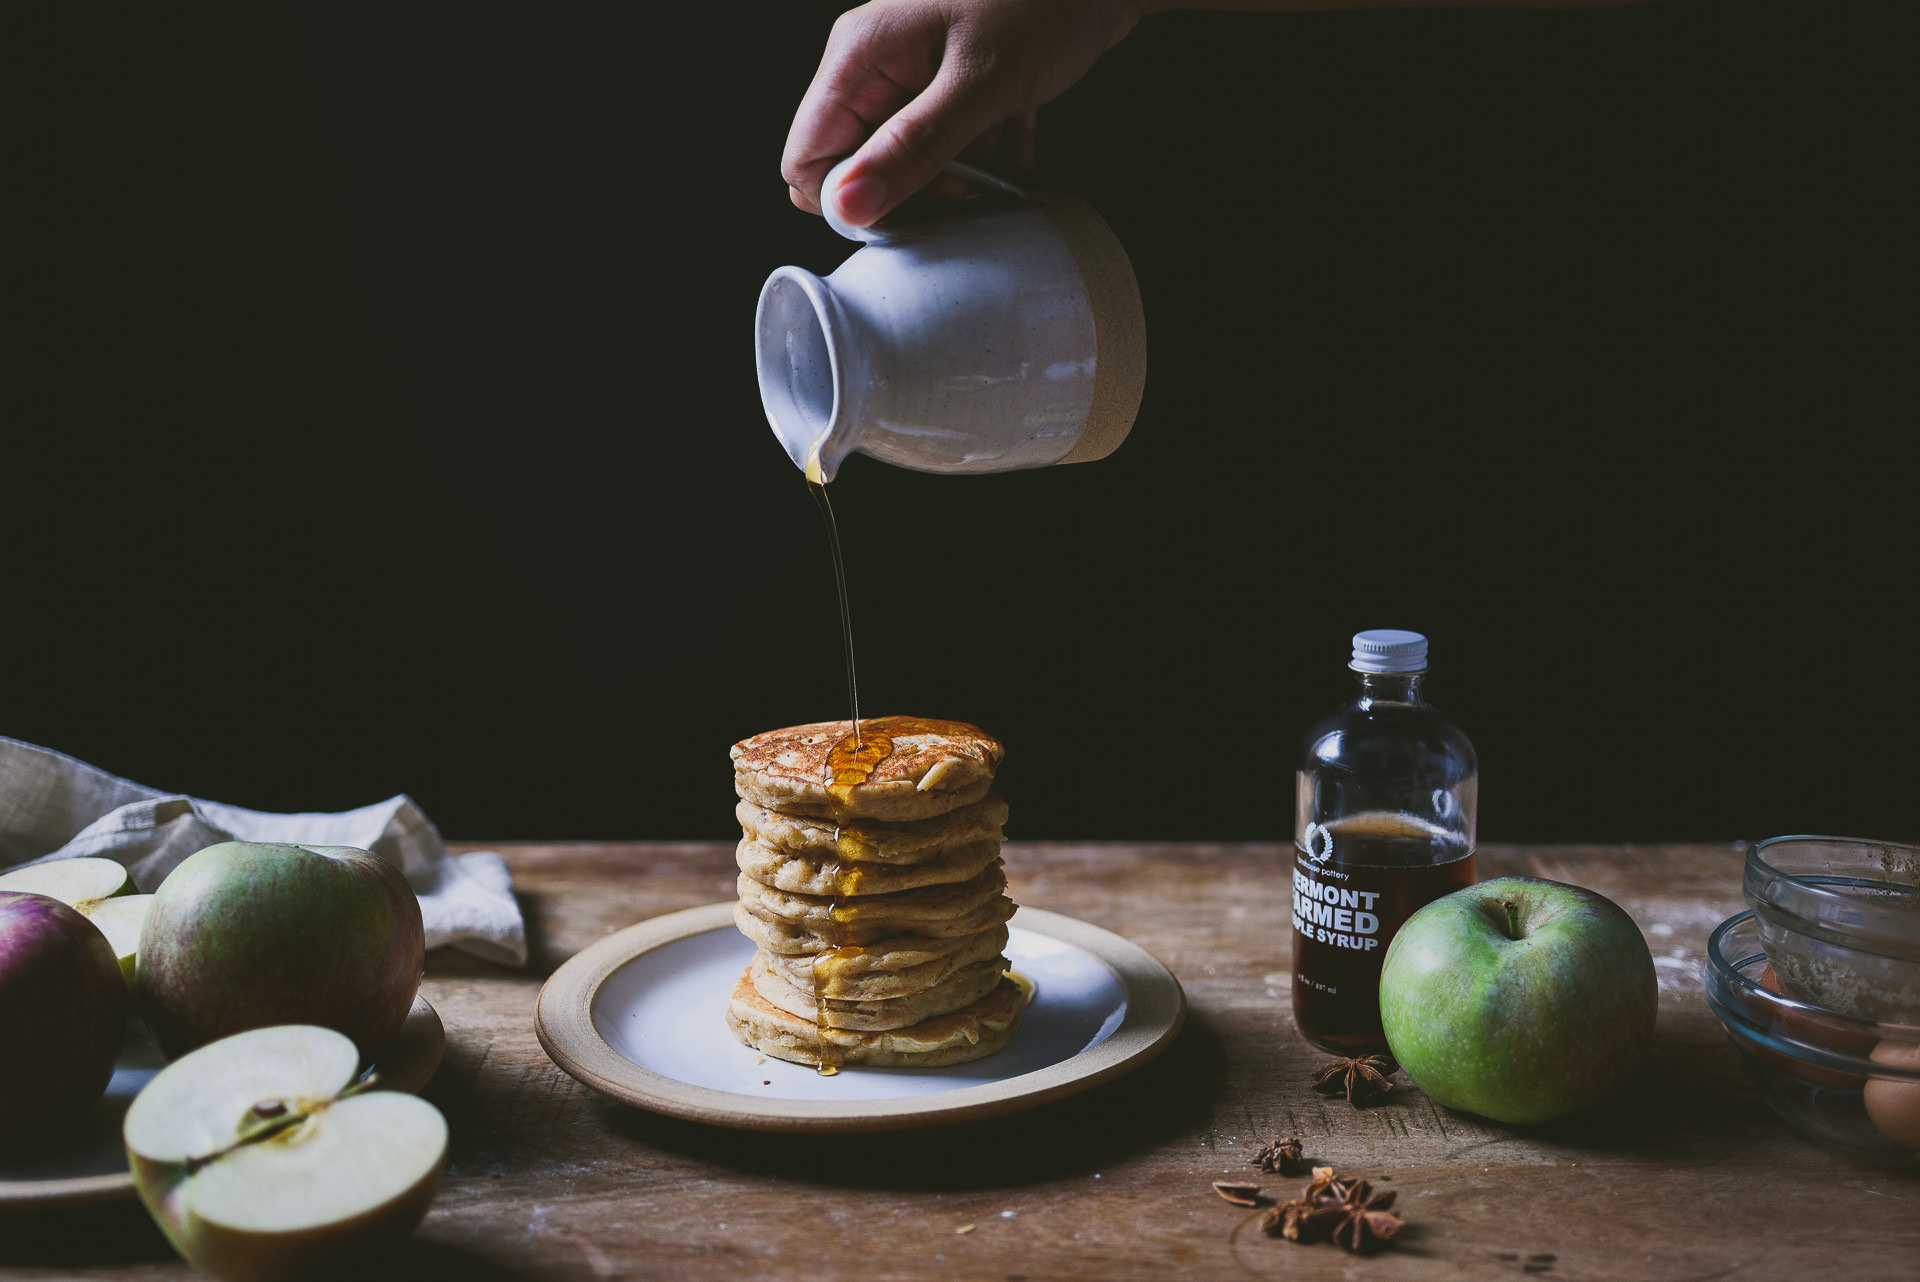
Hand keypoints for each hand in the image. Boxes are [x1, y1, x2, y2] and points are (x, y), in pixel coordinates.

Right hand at [782, 0, 1147, 225]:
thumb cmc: (1049, 2)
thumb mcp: (981, 85)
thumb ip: (912, 149)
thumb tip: (846, 207)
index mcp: (860, 55)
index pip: (806, 158)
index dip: (849, 199)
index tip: (911, 207)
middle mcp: (875, 61)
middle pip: (855, 163)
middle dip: (909, 188)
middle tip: (966, 180)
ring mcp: (912, 68)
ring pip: (904, 156)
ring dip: (954, 170)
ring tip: (998, 144)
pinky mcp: (950, 77)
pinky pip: (945, 139)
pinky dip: (982, 149)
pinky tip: (1016, 135)